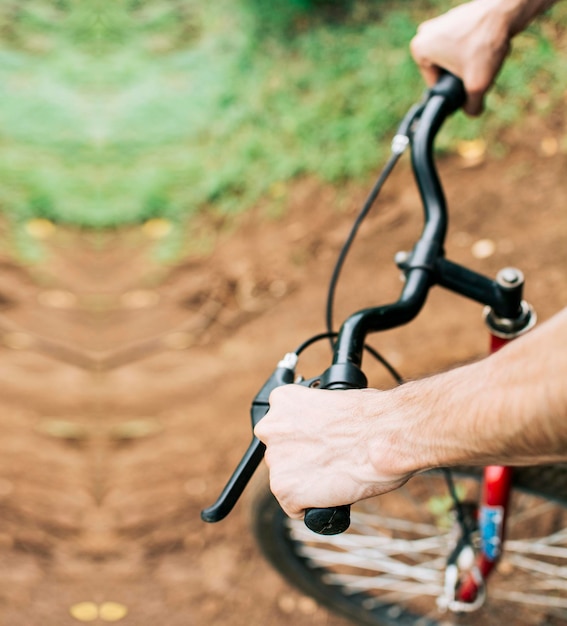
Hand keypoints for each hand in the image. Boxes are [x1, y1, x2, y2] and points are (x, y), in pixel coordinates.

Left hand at [254, 385, 414, 518]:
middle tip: (329, 460)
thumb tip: (321, 428)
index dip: (302, 436)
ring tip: (335, 475)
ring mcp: (276, 461)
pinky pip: (294, 507)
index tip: (318, 441)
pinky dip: (311, 506)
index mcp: (282, 401)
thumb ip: (315, 415)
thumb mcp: (335, 398)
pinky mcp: (285, 491)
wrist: (387, 435)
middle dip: (301, 459)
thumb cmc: (373, 416)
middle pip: (281, 452)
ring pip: (286, 480)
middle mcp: (271, 428)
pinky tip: (332, 493)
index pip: (281, 425)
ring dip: (306, 482)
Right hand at [410, 0, 512, 114]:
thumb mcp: (477, 85)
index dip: (455, 90)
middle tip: (478, 69)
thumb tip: (471, 111)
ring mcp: (439, 24)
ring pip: (455, 59)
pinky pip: (463, 45)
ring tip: (484, 55)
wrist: (506, 9)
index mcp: (419, 49)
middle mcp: (424, 35)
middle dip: (463, 75)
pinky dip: (475, 49)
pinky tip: (487, 45)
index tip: (469, 81)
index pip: (435, 85)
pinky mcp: (454, 18)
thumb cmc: (485, 43)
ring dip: (471, 63)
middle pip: (445, 72)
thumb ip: (471, 107)